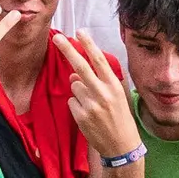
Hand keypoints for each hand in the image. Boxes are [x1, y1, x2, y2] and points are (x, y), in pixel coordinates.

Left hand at [59, 36, 142, 166]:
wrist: (122, 146)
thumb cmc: (120, 118)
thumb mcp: (115, 96)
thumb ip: (97, 82)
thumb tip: (73, 73)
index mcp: (113, 85)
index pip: (99, 60)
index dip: (88, 45)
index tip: (79, 31)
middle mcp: (103, 93)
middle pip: (81, 66)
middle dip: (68, 50)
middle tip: (56, 38)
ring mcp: (91, 104)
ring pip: (74, 86)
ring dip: (78, 92)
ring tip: (93, 106)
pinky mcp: (81, 116)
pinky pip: (71, 101)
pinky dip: (76, 105)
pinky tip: (88, 115)